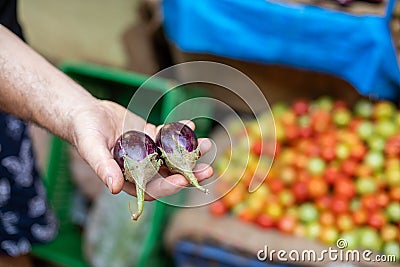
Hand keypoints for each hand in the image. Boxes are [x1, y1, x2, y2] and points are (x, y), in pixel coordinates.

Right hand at [70, 100, 212, 199]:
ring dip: (191, 152)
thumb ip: (102, 167)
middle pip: (169, 175)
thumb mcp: (91, 149)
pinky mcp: (152, 137)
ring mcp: (149, 153)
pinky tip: (192, 126)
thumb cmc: (85, 133)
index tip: (182, 180)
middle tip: (208, 170)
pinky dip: (181, 131)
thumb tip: (114, 187)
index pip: (152, 188)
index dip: (168, 186)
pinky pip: (169, 136)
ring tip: (208, 145)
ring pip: (174, 156)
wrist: (86, 113)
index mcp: (129, 179)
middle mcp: (142, 169)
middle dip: (189, 173)